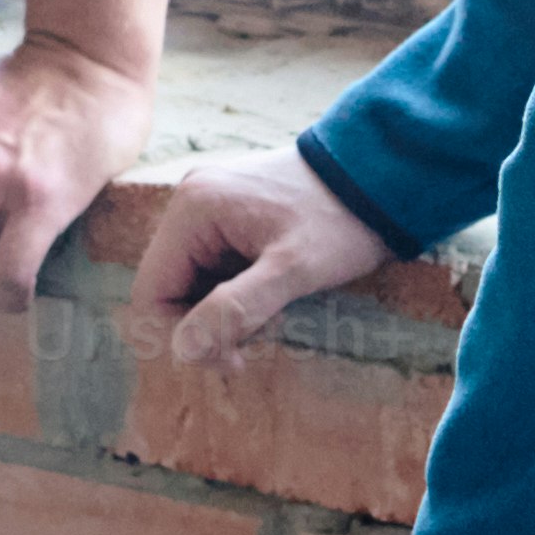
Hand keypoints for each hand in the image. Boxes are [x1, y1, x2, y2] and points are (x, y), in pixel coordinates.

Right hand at [130, 147, 393, 369]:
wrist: (382, 176)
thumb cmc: (339, 222)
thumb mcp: (292, 271)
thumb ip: (235, 309)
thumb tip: (181, 349)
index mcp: (193, 210)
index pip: (151, 291)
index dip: (181, 334)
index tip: (234, 357)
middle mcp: (190, 202)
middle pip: (171, 287)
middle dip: (209, 323)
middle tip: (261, 337)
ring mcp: (211, 205)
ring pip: (194, 281)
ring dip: (226, 309)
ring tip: (274, 313)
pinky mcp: (232, 213)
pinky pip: (215, 266)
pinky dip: (237, 291)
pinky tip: (274, 294)